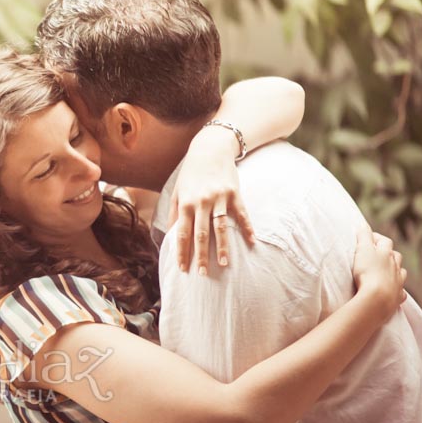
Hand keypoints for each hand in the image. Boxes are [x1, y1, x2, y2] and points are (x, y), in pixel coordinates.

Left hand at [168, 126, 254, 273]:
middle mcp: (201, 202)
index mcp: (185, 203)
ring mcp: (219, 198)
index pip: (181, 233)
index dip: (182, 251)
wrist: (210, 149)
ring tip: (224, 263)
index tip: (183, 268)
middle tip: (203, 273)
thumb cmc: (191, 173)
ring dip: (223, 246)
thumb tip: (170, 234)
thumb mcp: (177, 190)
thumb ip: (173, 212)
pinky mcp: (235, 193)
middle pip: (201, 233)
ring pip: (221, 227)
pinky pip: (242, 214)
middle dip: (201, 255)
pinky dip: (247, 228)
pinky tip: (251, 242)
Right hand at [352, 228, 407, 322]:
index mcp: (387, 254)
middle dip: (389, 253)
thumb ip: (363, 236)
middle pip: (396, 256)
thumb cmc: (368, 272)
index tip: (368, 238)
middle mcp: (396, 266)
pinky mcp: (397, 296)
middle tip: (377, 254)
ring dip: (395, 270)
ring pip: (401, 272)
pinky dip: (397, 288)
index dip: (377, 238)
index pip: (385, 241)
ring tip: (385, 271)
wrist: (377, 298)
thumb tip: (363, 224)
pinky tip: (392, 290)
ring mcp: (398, 282)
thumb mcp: (363, 250)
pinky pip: (400, 291)